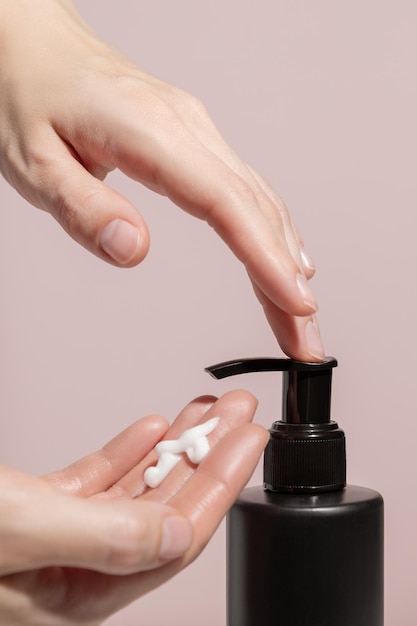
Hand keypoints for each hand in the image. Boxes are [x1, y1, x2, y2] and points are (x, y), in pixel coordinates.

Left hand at [0, 0, 323, 360]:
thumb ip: (83, 209)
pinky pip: (246, 190)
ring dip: (285, 261)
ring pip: (259, 202)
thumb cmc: (29, 98)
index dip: (265, 256)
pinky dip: (271, 231)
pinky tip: (286, 256)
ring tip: (300, 315)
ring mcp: (197, 131)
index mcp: (149, 132)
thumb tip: (134, 249)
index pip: (224, 202)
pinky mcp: (195, 141)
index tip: (296, 302)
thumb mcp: (34, 163)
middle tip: (307, 337)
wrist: (36, 49)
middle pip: (255, 209)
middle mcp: (187, 127)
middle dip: (286, 278)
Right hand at [0, 391, 266, 624]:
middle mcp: (76, 569)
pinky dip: (126, 452)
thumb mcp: (19, 533)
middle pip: (163, 507)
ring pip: (134, 489)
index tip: (249, 441)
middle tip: (238, 413)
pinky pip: (98, 481)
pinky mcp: (37, 509)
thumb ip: (100, 539)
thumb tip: (173, 536)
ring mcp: (59, 538)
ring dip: (173, 446)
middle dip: (208, 454)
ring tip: (206, 411)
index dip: (220, 485)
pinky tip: (151, 430)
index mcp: (79, 594)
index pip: (175, 538)